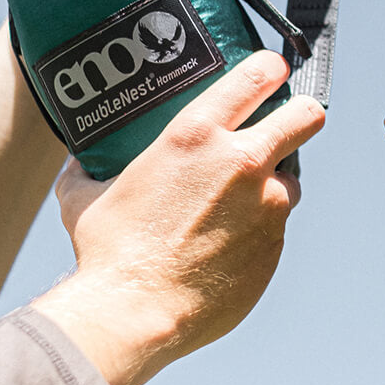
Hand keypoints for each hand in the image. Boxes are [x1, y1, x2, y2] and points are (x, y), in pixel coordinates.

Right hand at [31, 52, 324, 384]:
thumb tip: (78, 161)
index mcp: (197, 135)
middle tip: (283, 125)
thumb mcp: (86, 195)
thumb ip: (89, 169)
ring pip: (292, 179)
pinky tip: (226, 244)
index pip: (257, 74)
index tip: (268, 72)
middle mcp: (243, 163)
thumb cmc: (107, 253)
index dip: (269, 69)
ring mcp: (267, 206)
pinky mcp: (274, 246)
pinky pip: (276, 227)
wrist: (134, 315)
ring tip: (238, 204)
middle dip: (299, 115)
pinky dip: (258, 229)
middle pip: (305, 115)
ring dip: (274, 185)